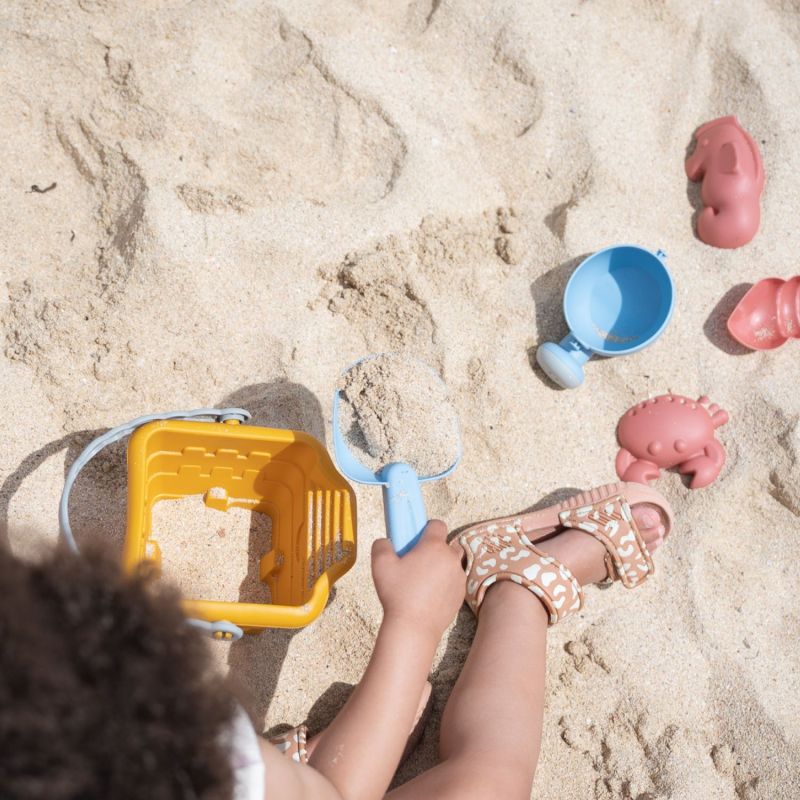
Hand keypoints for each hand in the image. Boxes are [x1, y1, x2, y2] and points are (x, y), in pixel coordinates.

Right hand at [371, 520, 464, 640]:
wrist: (414, 627)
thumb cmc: (397, 594)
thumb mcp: (380, 565)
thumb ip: (381, 545)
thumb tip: (385, 541)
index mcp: (434, 546)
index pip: (437, 524)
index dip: (427, 528)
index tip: (417, 539)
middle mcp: (451, 558)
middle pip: (446, 544)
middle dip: (434, 550)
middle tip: (417, 563)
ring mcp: (459, 577)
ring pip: (451, 563)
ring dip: (441, 566)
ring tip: (423, 580)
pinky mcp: (461, 594)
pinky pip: (454, 581)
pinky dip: (445, 583)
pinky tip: (429, 595)